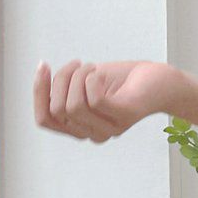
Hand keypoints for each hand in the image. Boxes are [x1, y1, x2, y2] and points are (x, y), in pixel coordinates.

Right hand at [32, 59, 180, 141]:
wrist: (159, 80)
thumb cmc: (122, 81)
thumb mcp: (85, 83)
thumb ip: (65, 90)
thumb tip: (42, 84)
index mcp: (82, 128)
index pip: (45, 120)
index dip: (38, 92)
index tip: (43, 65)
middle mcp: (94, 133)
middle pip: (56, 109)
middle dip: (59, 78)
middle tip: (76, 64)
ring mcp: (110, 128)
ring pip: (72, 106)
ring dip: (76, 77)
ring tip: (91, 67)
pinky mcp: (124, 116)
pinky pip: (93, 100)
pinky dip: (90, 79)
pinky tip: (99, 73)